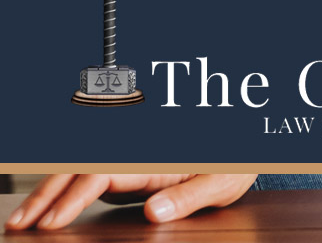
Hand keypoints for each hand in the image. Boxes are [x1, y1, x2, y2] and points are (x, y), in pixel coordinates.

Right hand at [4, 173, 254, 230]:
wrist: (243, 153)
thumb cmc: (233, 165)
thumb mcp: (220, 182)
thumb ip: (188, 197)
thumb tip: (154, 213)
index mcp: (153, 158)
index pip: (101, 175)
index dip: (72, 198)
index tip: (51, 221)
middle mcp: (134, 158)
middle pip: (79, 172)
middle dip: (44, 197)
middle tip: (18, 224)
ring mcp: (127, 165)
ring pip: (77, 175)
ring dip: (47, 196)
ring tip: (21, 221)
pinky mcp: (126, 174)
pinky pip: (87, 182)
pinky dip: (62, 197)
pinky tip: (46, 214)